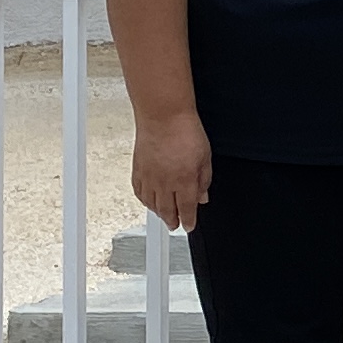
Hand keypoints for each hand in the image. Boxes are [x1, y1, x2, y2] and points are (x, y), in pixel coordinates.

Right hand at [131, 109, 213, 232]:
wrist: (163, 117)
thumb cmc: (185, 132)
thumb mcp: (205, 158)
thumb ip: (204, 180)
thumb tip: (203, 196)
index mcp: (185, 182)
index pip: (187, 209)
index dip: (188, 221)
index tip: (189, 226)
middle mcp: (165, 183)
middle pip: (167, 211)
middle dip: (172, 221)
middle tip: (175, 225)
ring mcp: (149, 178)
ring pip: (151, 204)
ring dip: (158, 213)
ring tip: (163, 215)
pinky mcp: (138, 170)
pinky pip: (139, 192)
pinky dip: (144, 200)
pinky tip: (148, 201)